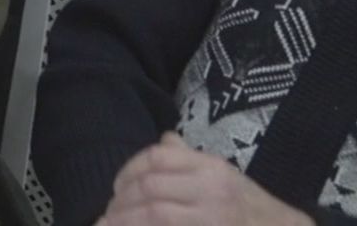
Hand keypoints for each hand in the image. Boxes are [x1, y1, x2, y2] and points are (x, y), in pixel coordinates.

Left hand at [98, 133, 310, 225]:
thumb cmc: (249, 210)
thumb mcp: (225, 178)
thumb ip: (190, 159)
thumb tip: (165, 138)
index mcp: (212, 168)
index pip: (157, 157)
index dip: (128, 170)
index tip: (116, 187)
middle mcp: (212, 190)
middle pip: (149, 187)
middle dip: (120, 201)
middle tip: (107, 213)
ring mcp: (212, 219)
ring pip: (153, 214)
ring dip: (123, 221)